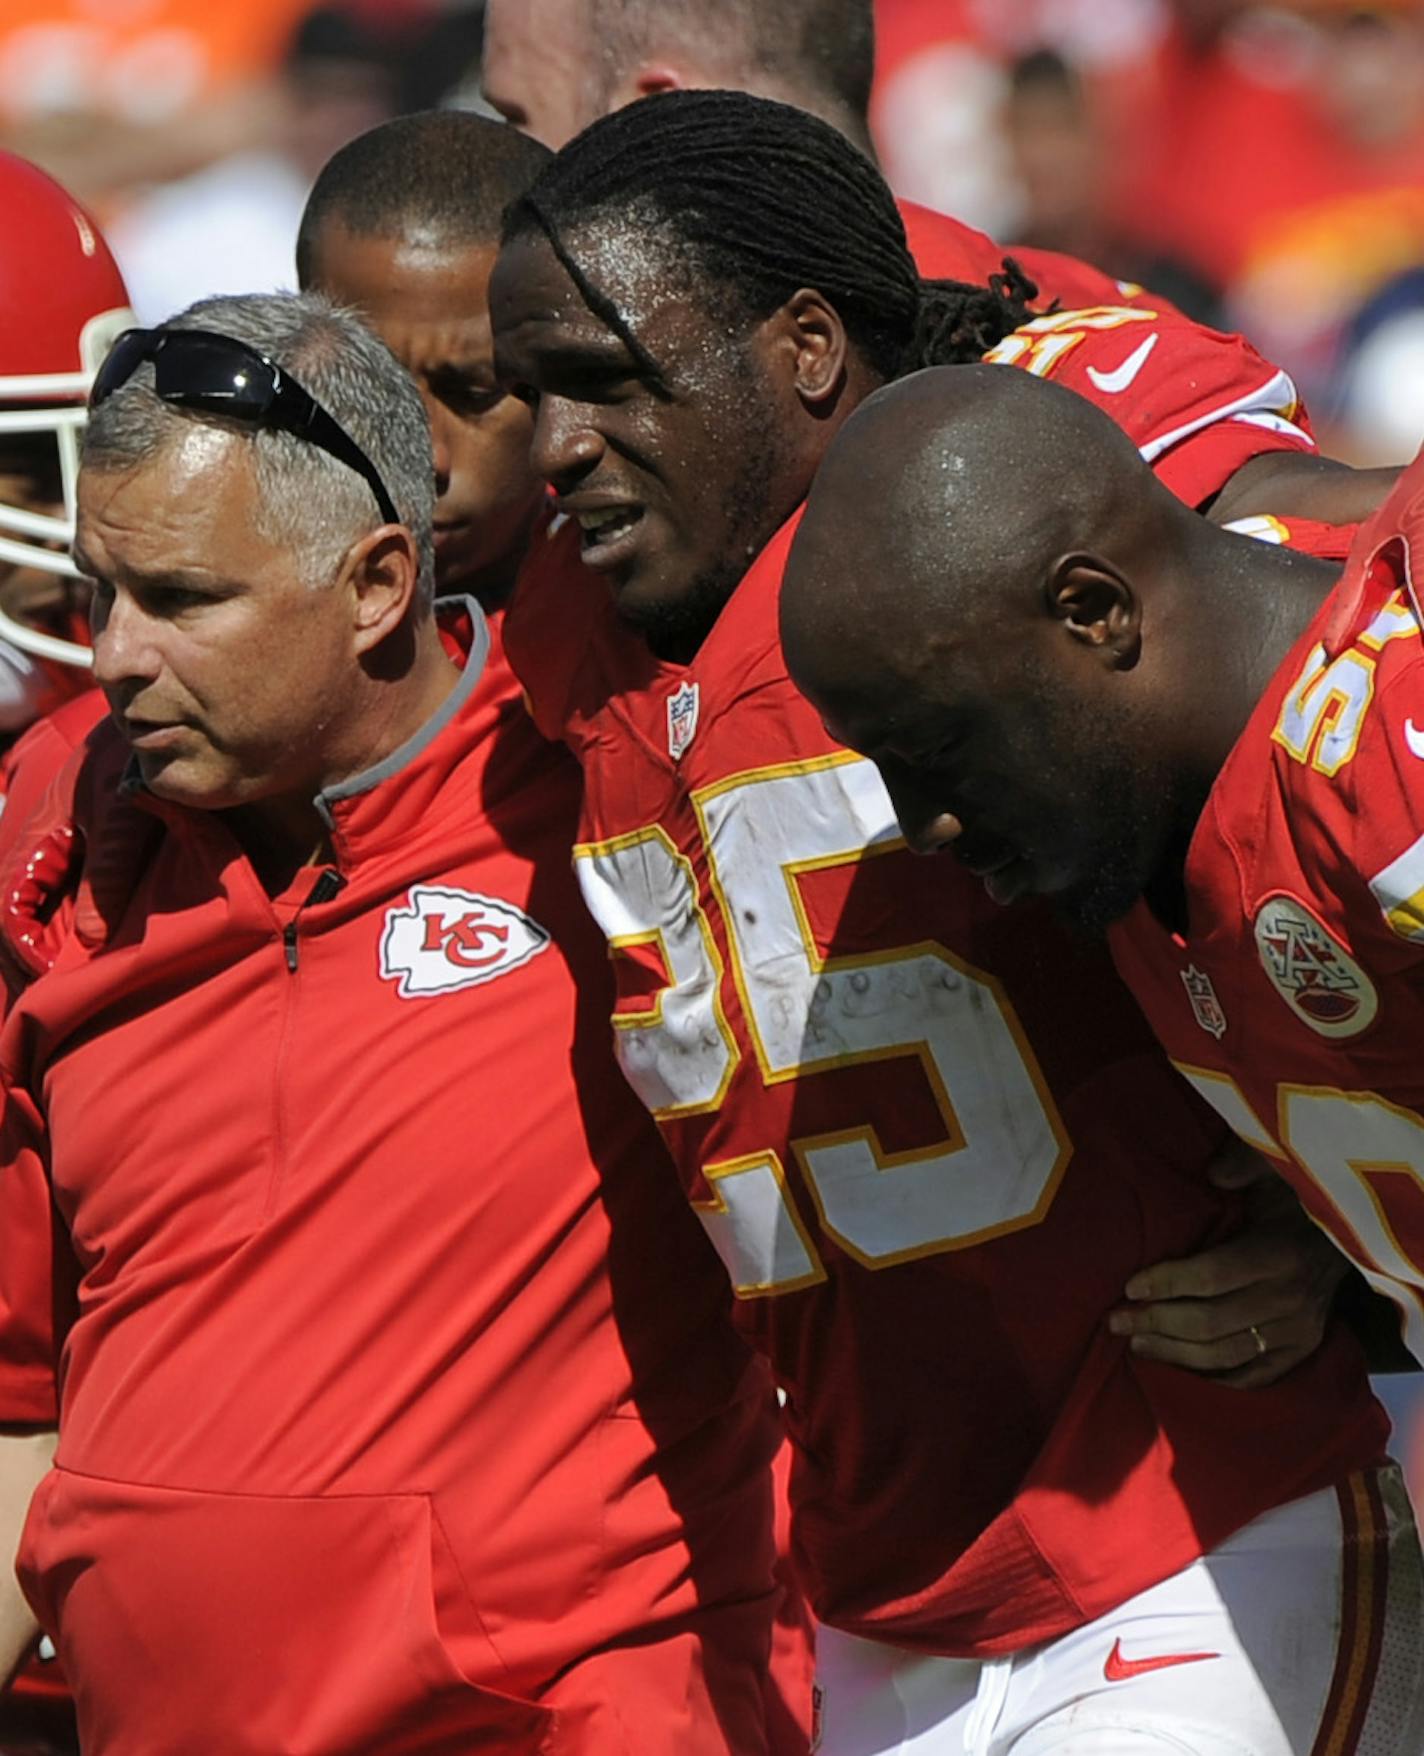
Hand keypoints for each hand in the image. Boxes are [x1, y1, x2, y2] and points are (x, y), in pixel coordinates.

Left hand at [1109, 1140, 1351, 1387]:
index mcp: (1280, 1253)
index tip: (1128, 1286)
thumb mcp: (1275, 1172)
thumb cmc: (1296, 1202)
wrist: (1351, 1239)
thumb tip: (1212, 1174)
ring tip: (1135, 1343)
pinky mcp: (1302, 1351)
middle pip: (1211, 1321)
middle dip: (1157, 1322)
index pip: (1213, 1276)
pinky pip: (1253, 1377)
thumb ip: (1244, 1164)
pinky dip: (1213, 1379)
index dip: (1168, 1283)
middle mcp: (1290, 1299)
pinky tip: (1178, 1372)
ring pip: (1226, 1354)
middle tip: (1115, 1321)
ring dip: (1174, 1353)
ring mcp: (1298, 1332)